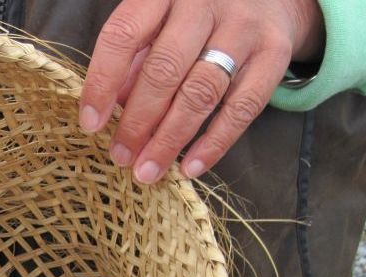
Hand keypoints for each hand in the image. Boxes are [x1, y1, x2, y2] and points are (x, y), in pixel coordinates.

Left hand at [79, 0, 323, 182]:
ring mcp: (243, 25)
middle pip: (164, 69)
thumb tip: (111, 107)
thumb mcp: (160, 23)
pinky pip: (243, 106)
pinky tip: (191, 167)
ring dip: (170, 139)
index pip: (123, 34)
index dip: (102, 81)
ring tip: (148, 170)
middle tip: (120, 156)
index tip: (90, 123)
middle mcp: (203, 2)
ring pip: (201, 91)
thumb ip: (135, 60)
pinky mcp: (275, 51)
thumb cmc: (197, 15)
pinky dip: (215, 142)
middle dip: (138, 121)